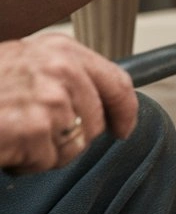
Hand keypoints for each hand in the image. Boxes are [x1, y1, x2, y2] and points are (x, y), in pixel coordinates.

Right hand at [0, 35, 137, 172]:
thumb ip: (63, 75)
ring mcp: (49, 99)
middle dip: (72, 138)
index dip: (126, 110)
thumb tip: (97, 101)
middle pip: (95, 123)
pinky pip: (47, 161)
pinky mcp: (34, 128)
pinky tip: (7, 145)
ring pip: (73, 146)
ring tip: (16, 135)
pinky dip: (26, 163)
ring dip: (46, 152)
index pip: (116, 82)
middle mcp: (62, 70)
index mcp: (63, 51)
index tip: (124, 127)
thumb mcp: (25, 63)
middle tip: (37, 135)